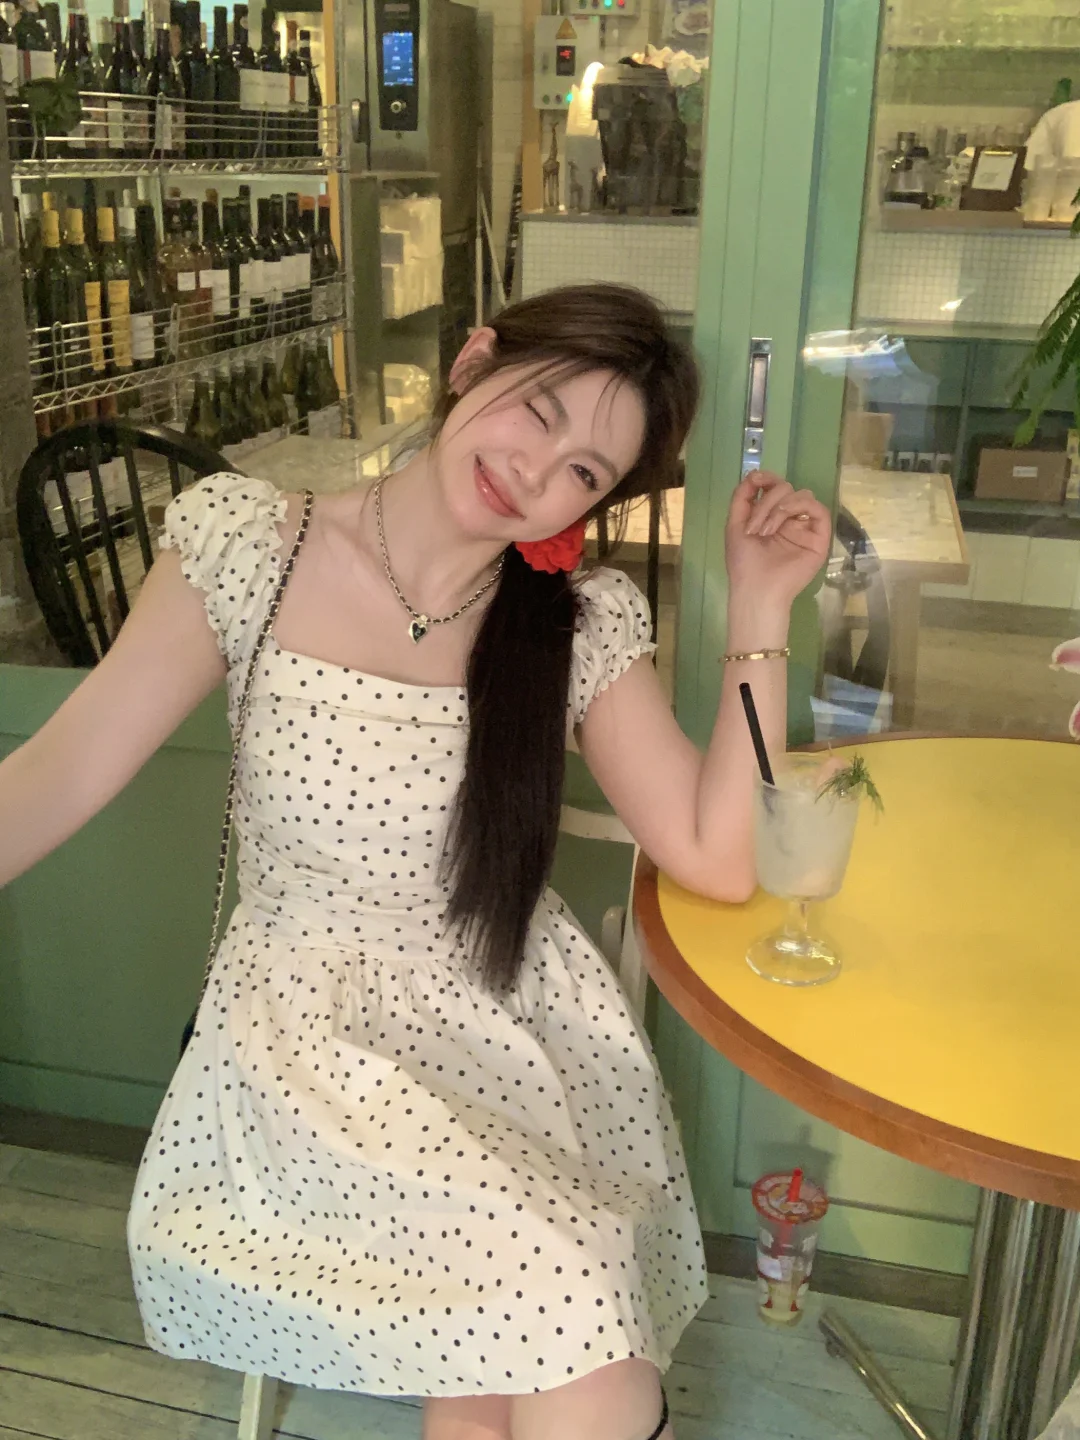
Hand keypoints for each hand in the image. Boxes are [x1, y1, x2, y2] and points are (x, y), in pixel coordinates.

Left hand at [725, 470, 832, 605]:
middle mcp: (790, 520)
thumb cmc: (744, 563)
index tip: (756, 480)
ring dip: (779, 507)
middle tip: (754, 528)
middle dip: (766, 502)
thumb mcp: (735, 525)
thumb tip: (753, 473)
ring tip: (765, 530)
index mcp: (771, 517)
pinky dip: (798, 506)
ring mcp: (805, 527)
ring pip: (801, 495)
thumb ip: (742, 497)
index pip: (775, 487)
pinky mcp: (819, 537)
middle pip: (786, 488)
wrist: (756, 590)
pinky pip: (818, 509)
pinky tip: (782, 521)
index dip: (767, 478)